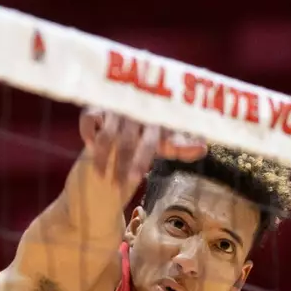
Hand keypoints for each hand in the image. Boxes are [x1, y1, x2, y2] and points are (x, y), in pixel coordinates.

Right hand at [79, 109, 205, 188]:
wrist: (132, 103)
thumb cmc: (152, 129)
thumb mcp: (167, 138)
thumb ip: (181, 146)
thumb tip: (202, 148)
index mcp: (155, 121)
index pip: (150, 142)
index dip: (142, 160)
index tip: (136, 177)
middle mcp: (136, 113)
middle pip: (127, 142)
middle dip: (121, 165)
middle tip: (118, 187)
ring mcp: (116, 108)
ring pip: (107, 134)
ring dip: (101, 157)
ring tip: (101, 177)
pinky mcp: (98, 105)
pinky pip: (89, 118)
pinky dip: (88, 133)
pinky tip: (89, 145)